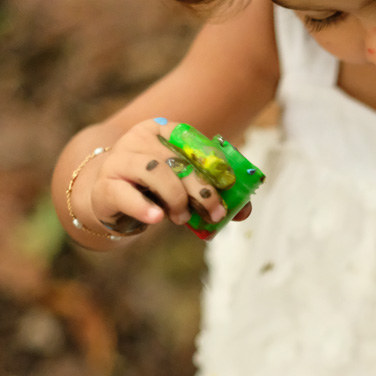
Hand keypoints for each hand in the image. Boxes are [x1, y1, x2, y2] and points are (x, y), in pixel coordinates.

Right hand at [86, 118, 250, 235]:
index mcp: (159, 130)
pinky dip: (144, 208)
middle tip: (215, 213)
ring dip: (177, 199)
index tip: (228, 183)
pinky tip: (157, 218)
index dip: (212, 161)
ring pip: (156, 174)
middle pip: (178, 161)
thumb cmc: (154, 189)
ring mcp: (117, 161)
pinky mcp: (105, 186)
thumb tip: (244, 210)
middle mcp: (136, 140)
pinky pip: (126, 195)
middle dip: (202, 190)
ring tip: (182, 218)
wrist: (110, 200)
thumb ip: (213, 193)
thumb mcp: (184, 187)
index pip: (190, 139)